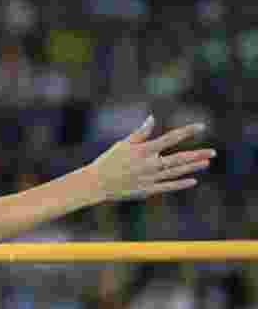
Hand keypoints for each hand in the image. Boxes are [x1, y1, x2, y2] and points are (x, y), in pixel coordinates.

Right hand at [89, 116, 214, 201]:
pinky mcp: (146, 190)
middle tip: (214, 152)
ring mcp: (149, 178)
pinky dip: (180, 184)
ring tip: (206, 163)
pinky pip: (167, 187)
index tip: (202, 126)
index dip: (187, 131)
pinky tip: (193, 181)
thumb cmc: (108, 161)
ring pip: (176, 172)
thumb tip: (152, 118)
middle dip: (197, 155)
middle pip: (179, 158)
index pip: (171, 138)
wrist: (95, 184)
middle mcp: (149, 164)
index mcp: (144, 150)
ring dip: (193, 167)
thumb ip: (140, 133)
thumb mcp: (123, 144)